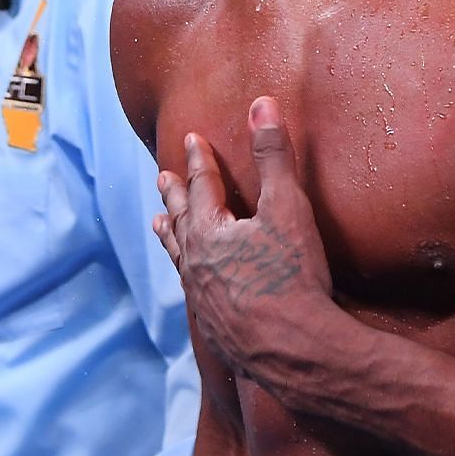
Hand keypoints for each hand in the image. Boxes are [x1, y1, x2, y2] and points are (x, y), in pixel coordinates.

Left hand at [155, 96, 332, 369]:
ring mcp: (201, 299)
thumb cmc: (293, 277)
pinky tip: (192, 283)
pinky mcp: (214, 329)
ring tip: (159, 223)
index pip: (201, 185)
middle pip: (181, 220)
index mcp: (209, 232)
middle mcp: (195, 264)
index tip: (192, 141)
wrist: (295, 352)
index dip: (199, 161)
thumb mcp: (287, 207)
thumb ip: (273, 155)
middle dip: (174, 195)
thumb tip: (261, 103)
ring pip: (178, 258)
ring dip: (170, 235)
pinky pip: (193, 293)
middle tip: (162, 178)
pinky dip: (187, 276)